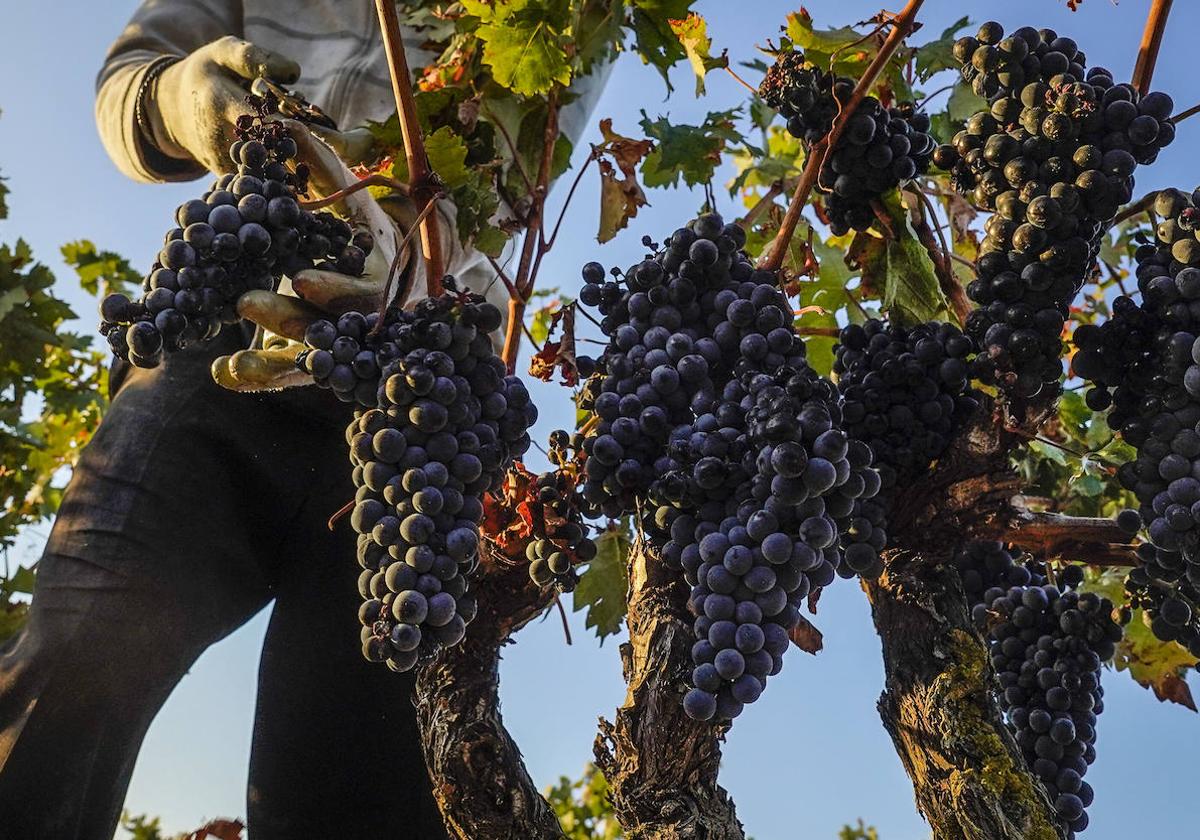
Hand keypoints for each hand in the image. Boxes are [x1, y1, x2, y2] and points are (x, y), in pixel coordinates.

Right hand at [148, 37, 372, 173]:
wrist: (170, 107)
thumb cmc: (206, 74)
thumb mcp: (223, 53)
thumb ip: (255, 58)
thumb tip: (294, 72)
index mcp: (220, 103)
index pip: (260, 119)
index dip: (287, 129)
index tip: (310, 136)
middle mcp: (218, 137)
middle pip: (265, 154)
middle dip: (293, 160)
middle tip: (321, 170)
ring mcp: (219, 161)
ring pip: (259, 177)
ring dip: (287, 180)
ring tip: (313, 187)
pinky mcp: (223, 177)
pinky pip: (252, 186)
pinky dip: (275, 188)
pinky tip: (298, 193)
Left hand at [214, 120, 411, 390]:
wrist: (396, 289)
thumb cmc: (368, 240)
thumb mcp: (354, 203)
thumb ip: (325, 169)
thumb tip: (287, 124)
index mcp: (382, 281)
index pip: (362, 293)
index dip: (335, 289)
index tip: (301, 279)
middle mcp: (369, 322)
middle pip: (333, 331)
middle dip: (291, 319)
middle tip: (245, 303)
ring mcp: (346, 350)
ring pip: (313, 362)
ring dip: (272, 363)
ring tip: (231, 364)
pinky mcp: (321, 366)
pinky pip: (292, 374)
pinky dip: (259, 375)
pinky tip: (224, 373)